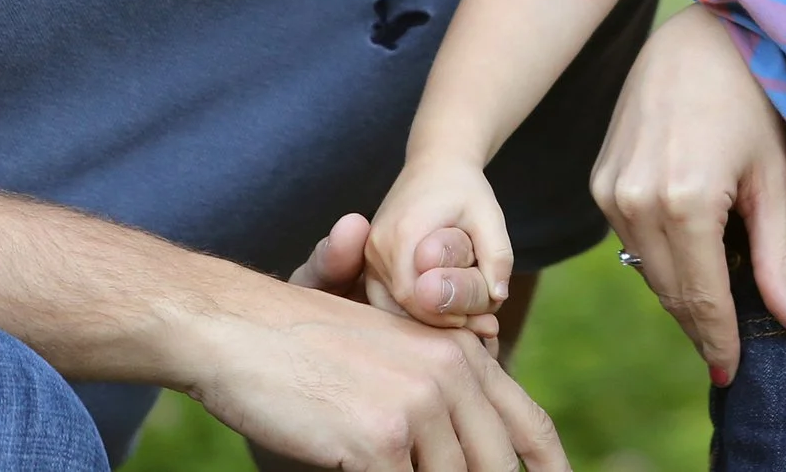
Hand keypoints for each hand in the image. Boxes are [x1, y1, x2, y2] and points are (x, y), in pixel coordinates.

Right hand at [182, 266, 567, 471]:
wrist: (237, 328)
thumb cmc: (304, 347)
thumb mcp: (389, 357)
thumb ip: (439, 393)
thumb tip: (475, 454)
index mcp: (460, 353)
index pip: (525, 424)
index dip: (549, 466)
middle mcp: (452, 373)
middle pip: (495, 465)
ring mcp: (419, 406)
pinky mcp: (381, 439)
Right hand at [367, 159, 514, 329]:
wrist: (435, 164)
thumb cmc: (465, 190)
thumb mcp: (490, 216)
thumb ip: (497, 256)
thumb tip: (498, 297)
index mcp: (405, 234)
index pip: (415, 296)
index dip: (444, 314)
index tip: (475, 318)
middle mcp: (378, 246)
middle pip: (400, 306)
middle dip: (435, 321)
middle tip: (473, 326)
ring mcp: (369, 256)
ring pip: (389, 308)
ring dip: (422, 319)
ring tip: (460, 320)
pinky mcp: (369, 262)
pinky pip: (385, 299)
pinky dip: (411, 312)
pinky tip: (441, 313)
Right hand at [589, 4, 785, 384]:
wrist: (699, 37)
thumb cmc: (752, 98)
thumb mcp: (773, 179)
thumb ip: (777, 257)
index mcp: (684, 203)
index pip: (701, 298)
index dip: (719, 341)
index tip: (732, 374)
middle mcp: (635, 202)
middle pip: (669, 293)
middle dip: (701, 325)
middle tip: (727, 353)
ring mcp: (609, 191)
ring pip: (645, 270)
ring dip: (679, 292)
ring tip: (716, 304)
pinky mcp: (598, 180)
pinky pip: (629, 240)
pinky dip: (659, 257)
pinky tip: (690, 256)